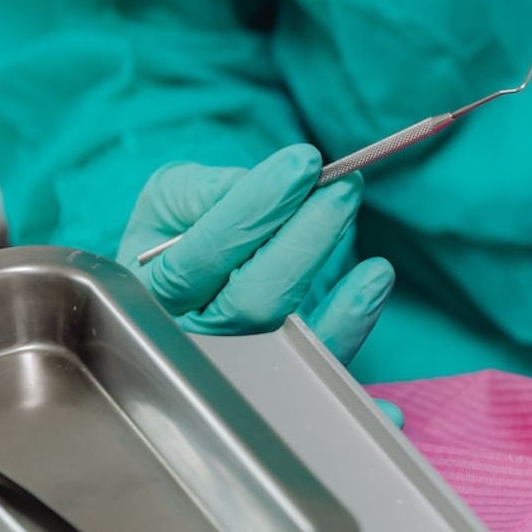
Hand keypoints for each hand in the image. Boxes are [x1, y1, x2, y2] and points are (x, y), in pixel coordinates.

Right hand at [118, 145, 394, 363]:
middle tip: (341, 185)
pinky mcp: (287, 369)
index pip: (204, 252)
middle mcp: (193, 334)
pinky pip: (320, 361)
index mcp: (153, 289)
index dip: (256, 206)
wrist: (185, 273)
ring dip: (331, 278)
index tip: (303, 162)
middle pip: (251, 298)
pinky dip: (353, 322)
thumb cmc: (179, 231)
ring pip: (287, 331)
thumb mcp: (168, 199)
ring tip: (355, 214)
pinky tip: (377, 276)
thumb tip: (246, 187)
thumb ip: (197, 191)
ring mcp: (241, 361)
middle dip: (304, 237)